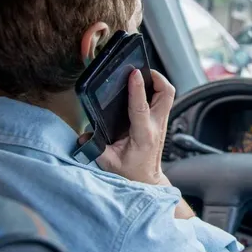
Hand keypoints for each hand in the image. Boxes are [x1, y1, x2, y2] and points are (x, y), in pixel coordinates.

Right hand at [96, 69, 174, 184]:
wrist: (147, 179)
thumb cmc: (130, 172)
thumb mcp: (109, 163)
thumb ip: (96, 149)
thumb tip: (83, 137)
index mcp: (143, 135)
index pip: (141, 108)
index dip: (138, 89)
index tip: (134, 74)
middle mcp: (156, 126)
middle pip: (166, 94)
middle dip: (156, 78)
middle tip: (141, 71)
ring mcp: (161, 123)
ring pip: (168, 94)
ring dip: (158, 82)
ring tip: (142, 77)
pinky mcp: (161, 121)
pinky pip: (164, 99)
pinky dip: (156, 90)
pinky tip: (143, 89)